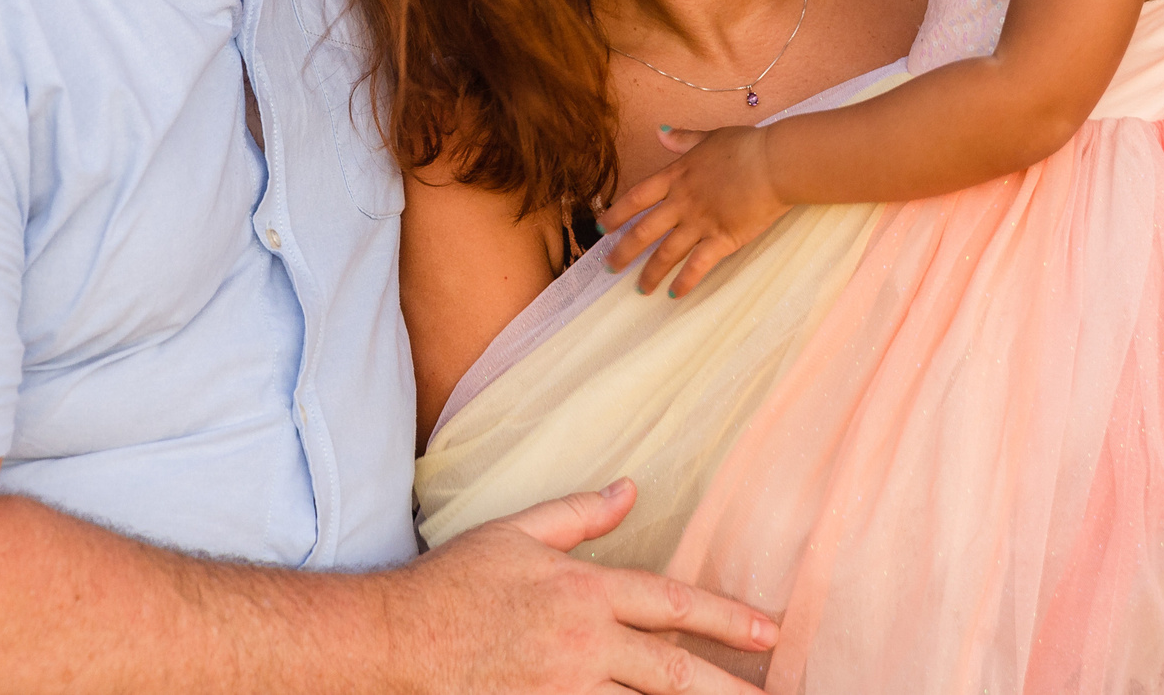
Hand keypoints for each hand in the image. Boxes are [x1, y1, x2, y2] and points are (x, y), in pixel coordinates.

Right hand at [387, 479, 776, 693]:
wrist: (393, 643)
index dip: (727, 618)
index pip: (671, 604)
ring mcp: (561, 692)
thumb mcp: (517, 532)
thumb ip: (579, 514)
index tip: (771, 632)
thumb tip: (630, 488)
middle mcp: (581, 645)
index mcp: (583, 591)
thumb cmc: (454, 584)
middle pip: (673, 673)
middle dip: (730, 687)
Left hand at [602, 125, 788, 297]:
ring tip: (639, 289)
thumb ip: (683, 139)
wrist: (773, 163)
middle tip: (609, 267)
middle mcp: (681, 202)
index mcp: (676, 176)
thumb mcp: (709, 137)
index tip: (602, 228)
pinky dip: (685, 281)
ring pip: (666, 253)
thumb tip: (660, 133)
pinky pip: (698, 265)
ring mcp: (700, 223)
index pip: (637, 198)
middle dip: (624, 252)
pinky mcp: (722, 239)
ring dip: (650, 273)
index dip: (617, 214)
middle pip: (643, 231)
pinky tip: (674, 294)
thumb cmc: (746, 147)